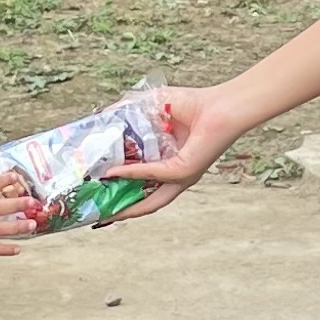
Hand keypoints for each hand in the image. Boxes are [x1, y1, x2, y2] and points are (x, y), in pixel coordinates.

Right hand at [111, 83, 243, 218]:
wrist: (220, 105)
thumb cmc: (193, 104)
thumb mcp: (151, 107)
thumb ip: (127, 112)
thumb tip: (100, 116)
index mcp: (170, 165)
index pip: (143, 186)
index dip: (122, 192)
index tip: (99, 193)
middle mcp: (176, 177)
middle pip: (146, 202)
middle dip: (122, 211)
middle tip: (99, 215)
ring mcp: (181, 177)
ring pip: (151, 201)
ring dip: (126, 207)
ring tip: (104, 212)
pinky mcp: (185, 171)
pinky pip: (155, 174)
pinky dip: (133, 174)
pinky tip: (114, 173)